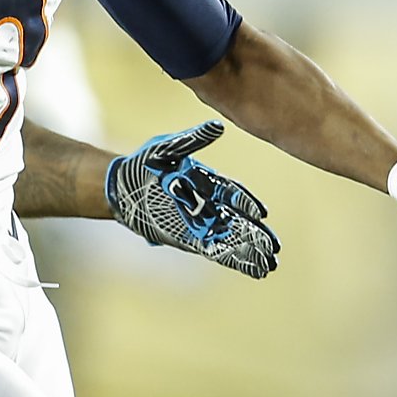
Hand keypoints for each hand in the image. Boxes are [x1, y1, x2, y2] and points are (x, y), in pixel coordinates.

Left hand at [105, 120, 279, 279]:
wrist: (120, 188)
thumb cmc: (145, 163)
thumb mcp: (168, 148)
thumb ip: (193, 140)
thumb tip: (217, 126)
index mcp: (210, 182)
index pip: (235, 193)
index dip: (248, 204)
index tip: (261, 214)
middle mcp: (211, 204)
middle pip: (240, 222)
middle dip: (258, 235)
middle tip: (275, 248)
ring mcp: (202, 223)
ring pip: (233, 239)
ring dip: (251, 251)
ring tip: (271, 264)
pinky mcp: (191, 239)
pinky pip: (217, 251)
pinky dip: (235, 260)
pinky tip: (254, 269)